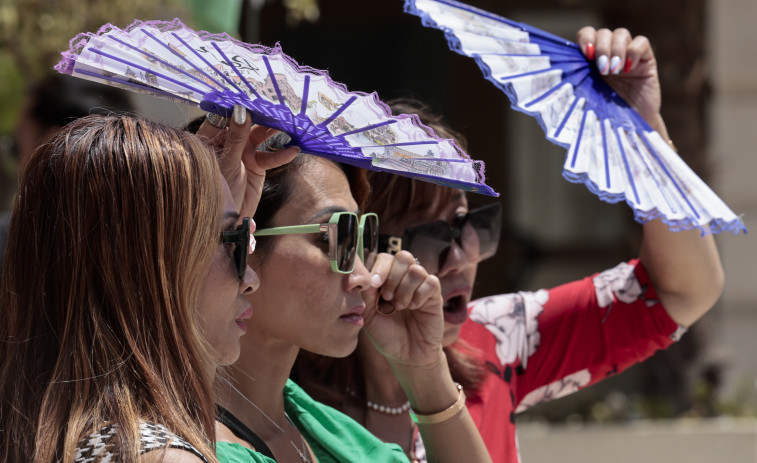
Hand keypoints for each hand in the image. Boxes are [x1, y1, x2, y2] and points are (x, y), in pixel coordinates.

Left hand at [196, 105, 299, 216]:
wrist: (224, 220)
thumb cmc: (216, 189)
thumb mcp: (226, 161)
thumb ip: (235, 137)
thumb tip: (241, 111)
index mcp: (212, 137)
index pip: (226, 115)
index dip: (240, 106)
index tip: (254, 98)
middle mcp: (228, 142)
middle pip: (246, 123)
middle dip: (262, 116)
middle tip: (277, 109)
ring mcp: (242, 153)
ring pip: (260, 137)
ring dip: (274, 131)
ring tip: (289, 126)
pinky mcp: (256, 166)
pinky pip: (270, 157)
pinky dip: (281, 154)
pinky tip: (293, 150)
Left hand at [361, 251, 443, 368]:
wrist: (406, 355)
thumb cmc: (386, 334)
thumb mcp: (368, 314)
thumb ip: (366, 292)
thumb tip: (365, 274)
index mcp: (385, 279)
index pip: (383, 257)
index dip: (378, 267)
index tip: (373, 284)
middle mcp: (403, 278)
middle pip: (402, 257)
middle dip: (392, 276)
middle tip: (387, 297)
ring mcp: (420, 285)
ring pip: (416, 269)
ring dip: (405, 288)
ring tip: (400, 306)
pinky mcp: (434, 295)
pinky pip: (431, 282)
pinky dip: (420, 294)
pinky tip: (414, 307)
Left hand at [576, 27, 666, 135]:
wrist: (631, 129)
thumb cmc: (605, 117)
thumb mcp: (586, 101)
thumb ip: (575, 88)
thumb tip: (558, 81)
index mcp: (591, 62)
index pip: (587, 35)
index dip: (586, 38)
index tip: (586, 54)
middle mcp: (609, 55)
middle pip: (603, 33)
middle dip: (601, 47)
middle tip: (602, 69)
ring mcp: (627, 56)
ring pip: (621, 34)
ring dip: (616, 49)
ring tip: (615, 71)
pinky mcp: (646, 60)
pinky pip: (641, 42)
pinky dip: (634, 51)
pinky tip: (629, 69)